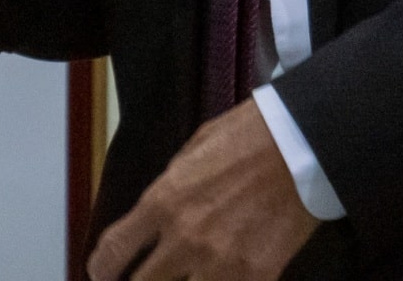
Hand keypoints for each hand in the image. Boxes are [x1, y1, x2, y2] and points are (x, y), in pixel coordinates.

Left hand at [88, 100, 319, 280]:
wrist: (302, 143)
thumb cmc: (248, 136)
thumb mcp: (193, 152)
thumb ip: (171, 187)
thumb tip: (157, 213)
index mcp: (163, 200)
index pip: (114, 250)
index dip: (100, 269)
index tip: (101, 274)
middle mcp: (184, 239)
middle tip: (139, 280)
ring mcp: (221, 264)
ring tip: (179, 279)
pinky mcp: (256, 278)